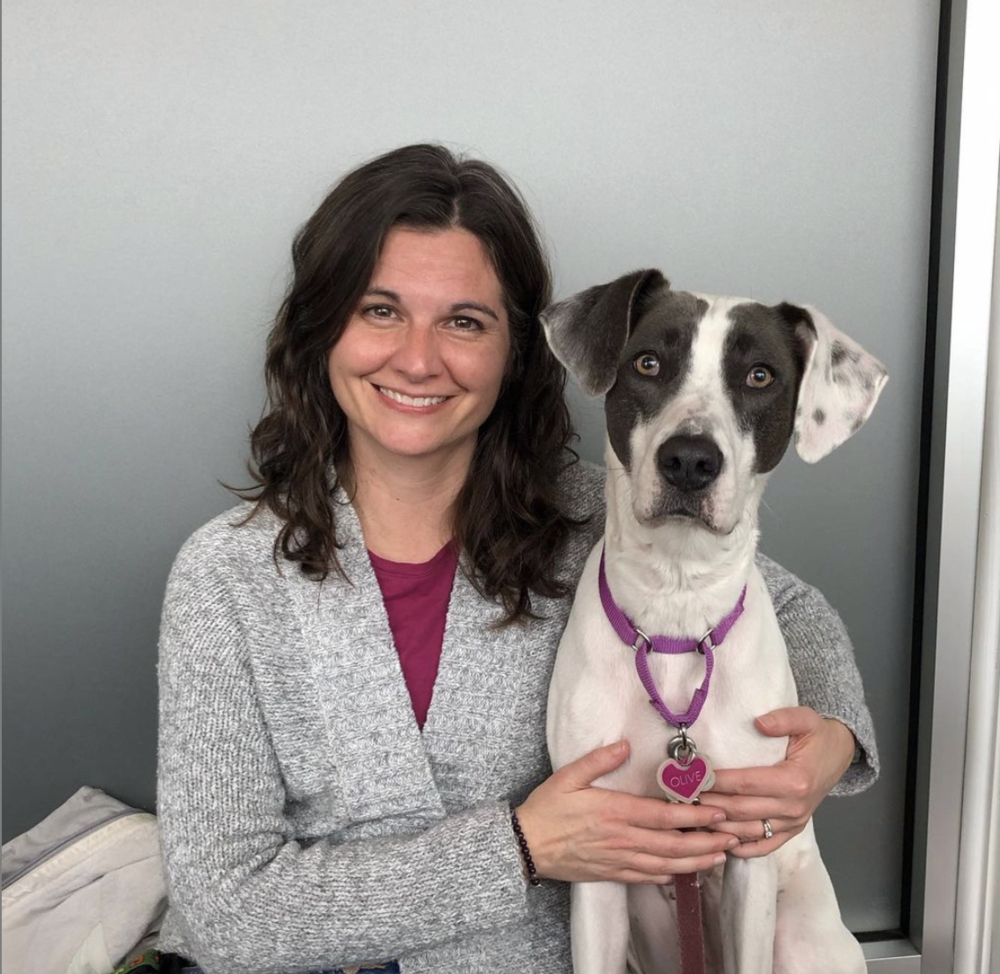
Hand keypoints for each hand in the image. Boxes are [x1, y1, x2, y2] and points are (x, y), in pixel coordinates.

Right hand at [515, 740, 737, 883]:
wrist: (526, 846)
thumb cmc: (546, 809)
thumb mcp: (568, 776)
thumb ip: (599, 760)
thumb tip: (625, 744)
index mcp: (614, 812)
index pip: (664, 816)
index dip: (694, 816)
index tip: (718, 811)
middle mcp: (622, 839)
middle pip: (673, 844)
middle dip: (706, 841)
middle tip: (732, 837)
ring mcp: (618, 860)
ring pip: (665, 864)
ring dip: (695, 861)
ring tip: (720, 856)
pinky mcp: (611, 873)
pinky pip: (646, 878)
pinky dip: (669, 876)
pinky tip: (683, 872)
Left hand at [698, 707, 855, 858]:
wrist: (838, 755)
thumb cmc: (817, 736)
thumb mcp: (805, 718)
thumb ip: (782, 719)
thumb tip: (758, 722)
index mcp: (795, 780)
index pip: (745, 784)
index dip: (717, 782)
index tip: (693, 778)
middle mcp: (794, 807)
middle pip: (741, 810)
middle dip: (709, 803)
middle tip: (683, 797)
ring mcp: (793, 822)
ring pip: (748, 831)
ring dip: (718, 827)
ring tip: (692, 816)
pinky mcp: (791, 831)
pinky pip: (764, 846)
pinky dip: (741, 847)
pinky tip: (719, 840)